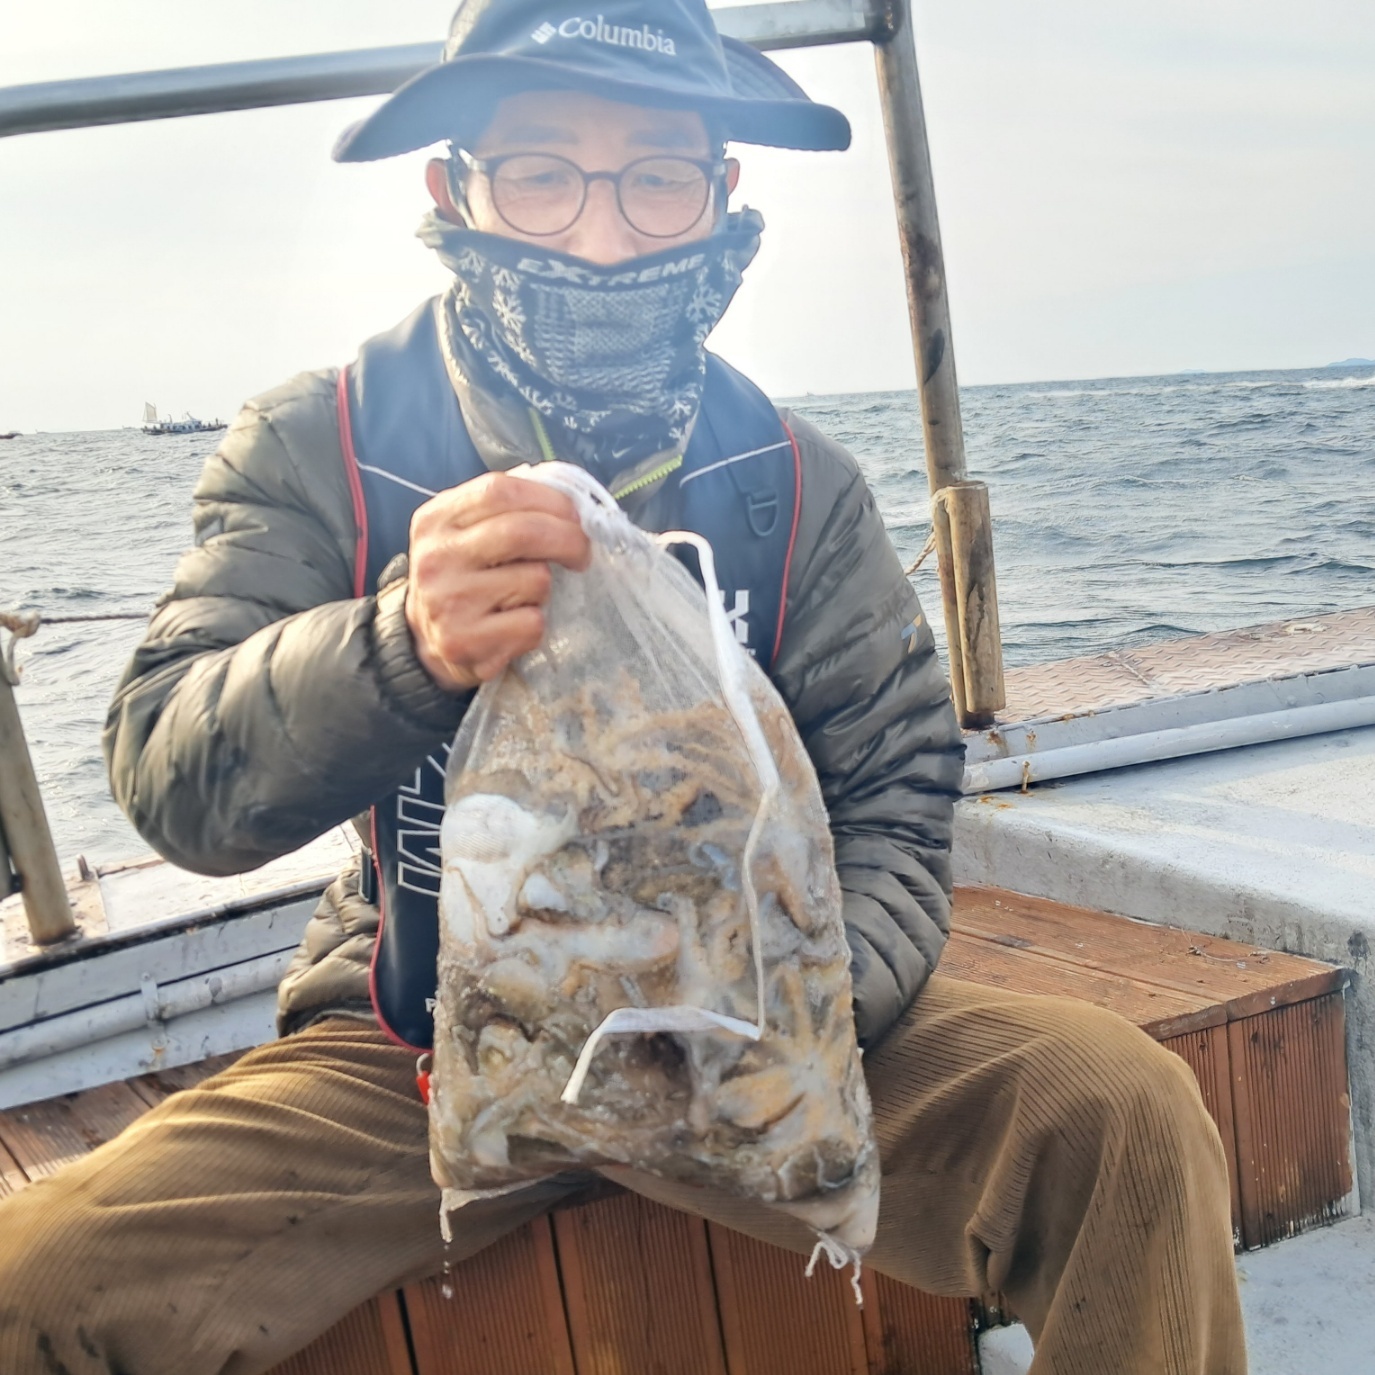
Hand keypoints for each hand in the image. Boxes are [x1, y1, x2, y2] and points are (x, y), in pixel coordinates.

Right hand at [404, 472, 590, 691]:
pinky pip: (532, 623)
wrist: (426, 643)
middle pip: (522, 532)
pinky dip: (537, 625)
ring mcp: (448, 601)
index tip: (573, 515)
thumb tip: (565, 502)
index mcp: (435, 521)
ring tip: (524, 597)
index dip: (548, 499)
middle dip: (568, 539)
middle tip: (582, 553)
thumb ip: (503, 512)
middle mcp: (436, 558)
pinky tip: (515, 627)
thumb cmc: (462, 581)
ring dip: (545, 589)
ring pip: (535, 580)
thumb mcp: (464, 535)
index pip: (498, 491)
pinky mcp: (464, 642)